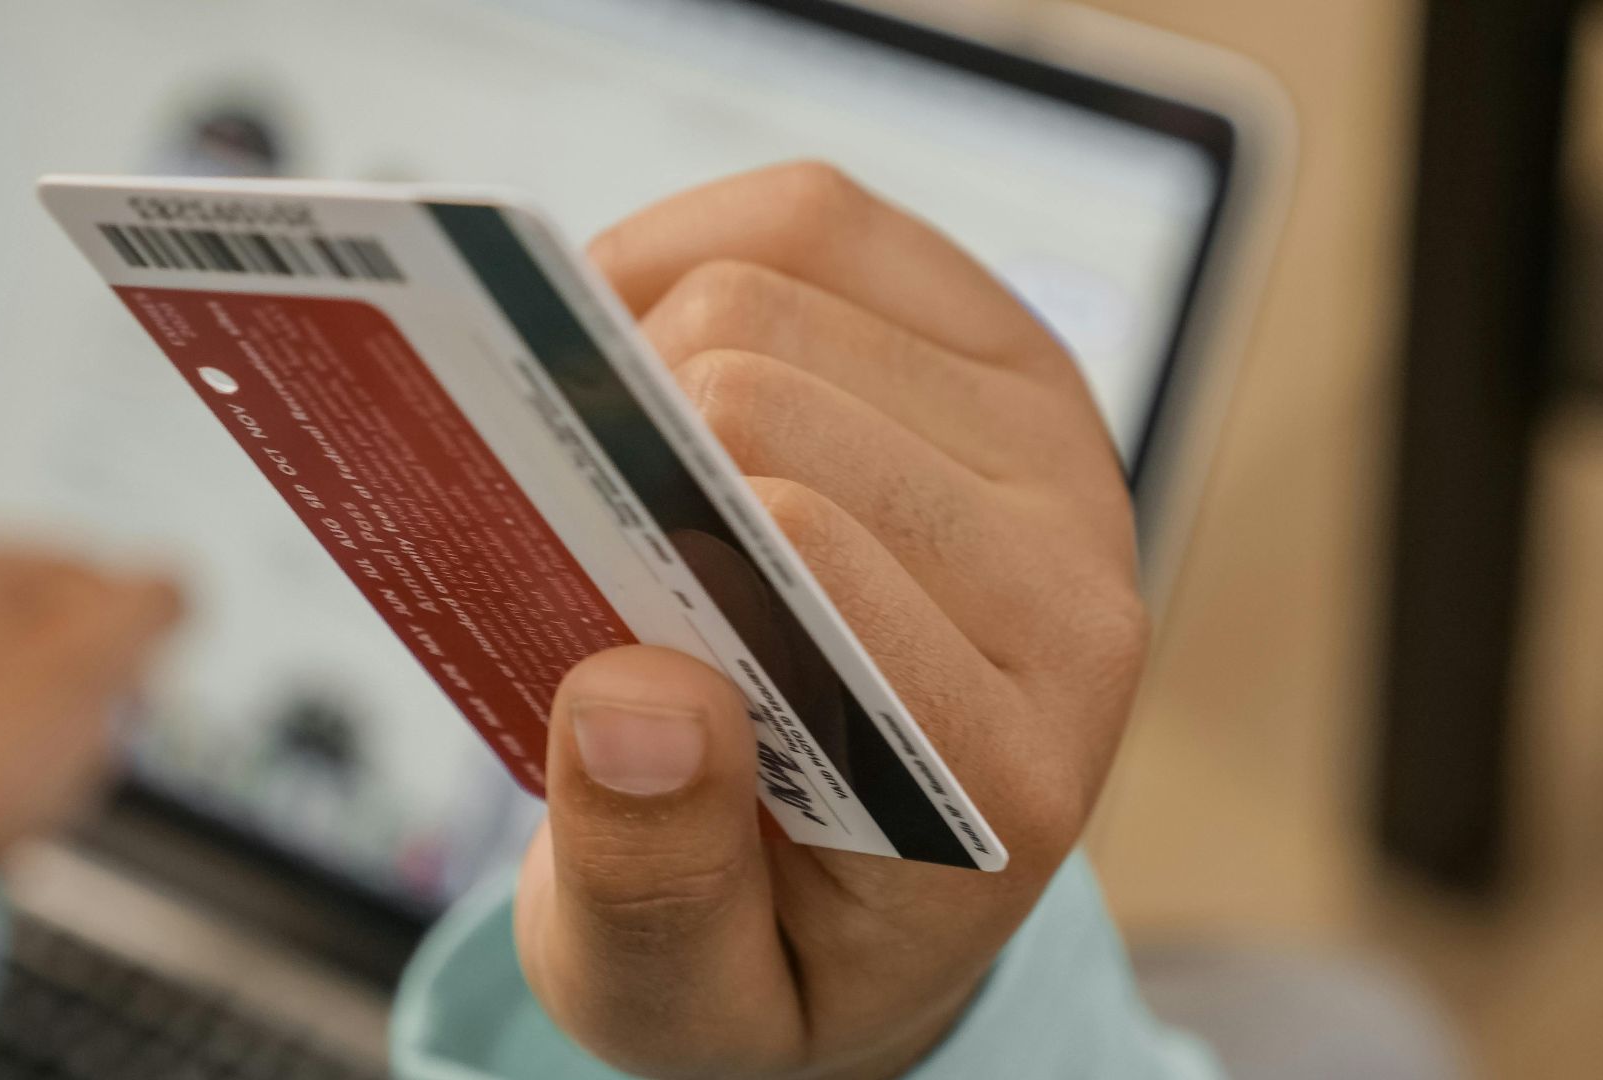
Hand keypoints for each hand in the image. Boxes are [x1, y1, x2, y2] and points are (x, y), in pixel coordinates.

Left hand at [0, 547, 182, 863]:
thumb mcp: (88, 671)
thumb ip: (146, 610)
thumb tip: (171, 588)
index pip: (78, 570)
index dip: (127, 634)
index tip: (137, 687)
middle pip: (36, 625)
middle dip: (83, 684)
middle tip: (97, 736)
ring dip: (44, 721)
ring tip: (50, 776)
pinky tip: (6, 790)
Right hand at [514, 163, 1148, 1079]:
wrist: (886, 890)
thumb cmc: (783, 937)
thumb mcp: (684, 999)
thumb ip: (654, 890)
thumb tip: (634, 702)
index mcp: (1002, 768)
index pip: (805, 548)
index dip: (631, 523)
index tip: (535, 552)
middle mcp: (1067, 592)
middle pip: (775, 393)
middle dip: (618, 438)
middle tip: (557, 513)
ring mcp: (1049, 455)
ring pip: (785, 279)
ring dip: (638, 345)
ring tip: (596, 452)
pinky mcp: (1004, 358)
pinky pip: (821, 218)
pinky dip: (685, 249)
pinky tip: (634, 348)